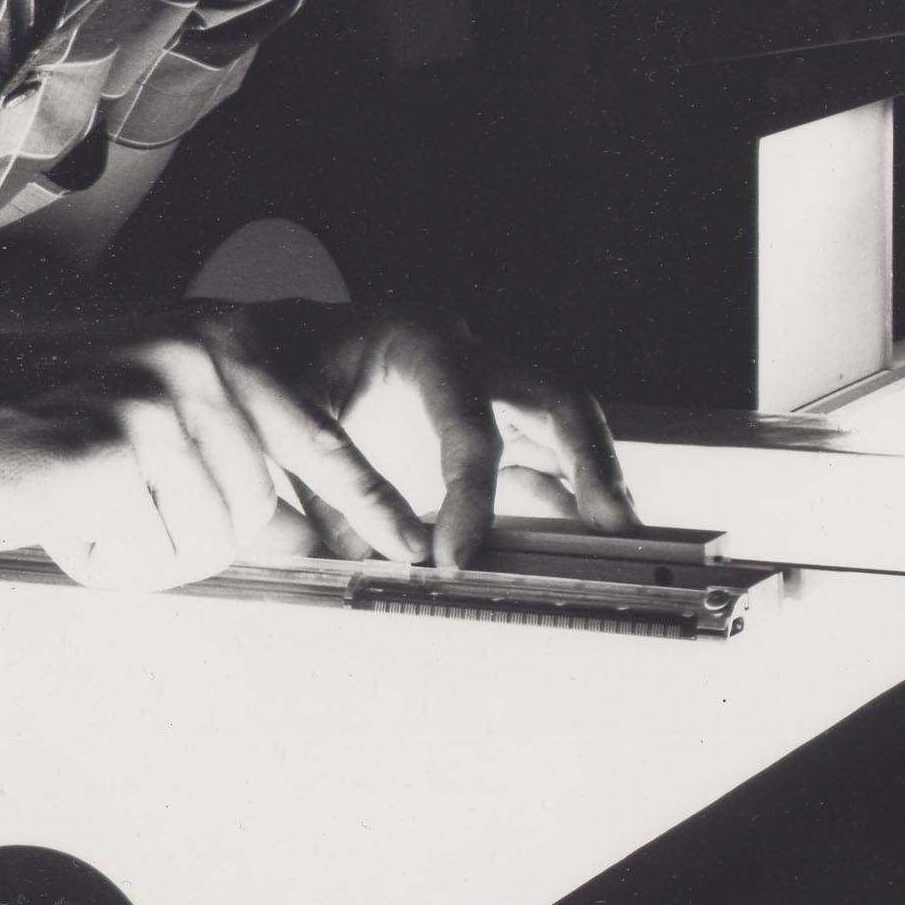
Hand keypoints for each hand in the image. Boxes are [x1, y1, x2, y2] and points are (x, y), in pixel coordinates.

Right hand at [0, 304, 635, 589]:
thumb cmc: (39, 440)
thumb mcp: (151, 436)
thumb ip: (236, 469)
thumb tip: (311, 542)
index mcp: (218, 346)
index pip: (318, 440)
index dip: (370, 505)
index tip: (422, 552)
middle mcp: (195, 361)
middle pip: (256, 510)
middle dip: (191, 539)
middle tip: (115, 520)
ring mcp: (152, 400)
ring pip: (208, 538)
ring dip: (147, 550)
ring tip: (85, 512)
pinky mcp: (107, 452)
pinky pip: (147, 550)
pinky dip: (106, 556)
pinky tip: (61, 519)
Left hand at [233, 301, 640, 568]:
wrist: (286, 341)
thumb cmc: (288, 369)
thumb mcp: (291, 421)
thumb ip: (336, 491)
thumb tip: (381, 563)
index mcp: (421, 342)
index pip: (467, 420)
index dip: (470, 493)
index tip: (455, 557)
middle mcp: (470, 356)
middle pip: (555, 400)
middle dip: (590, 461)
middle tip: (612, 526)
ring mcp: (488, 386)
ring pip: (564, 427)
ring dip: (594, 480)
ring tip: (618, 539)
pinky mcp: (490, 420)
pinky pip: (542, 457)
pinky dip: (564, 497)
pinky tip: (575, 540)